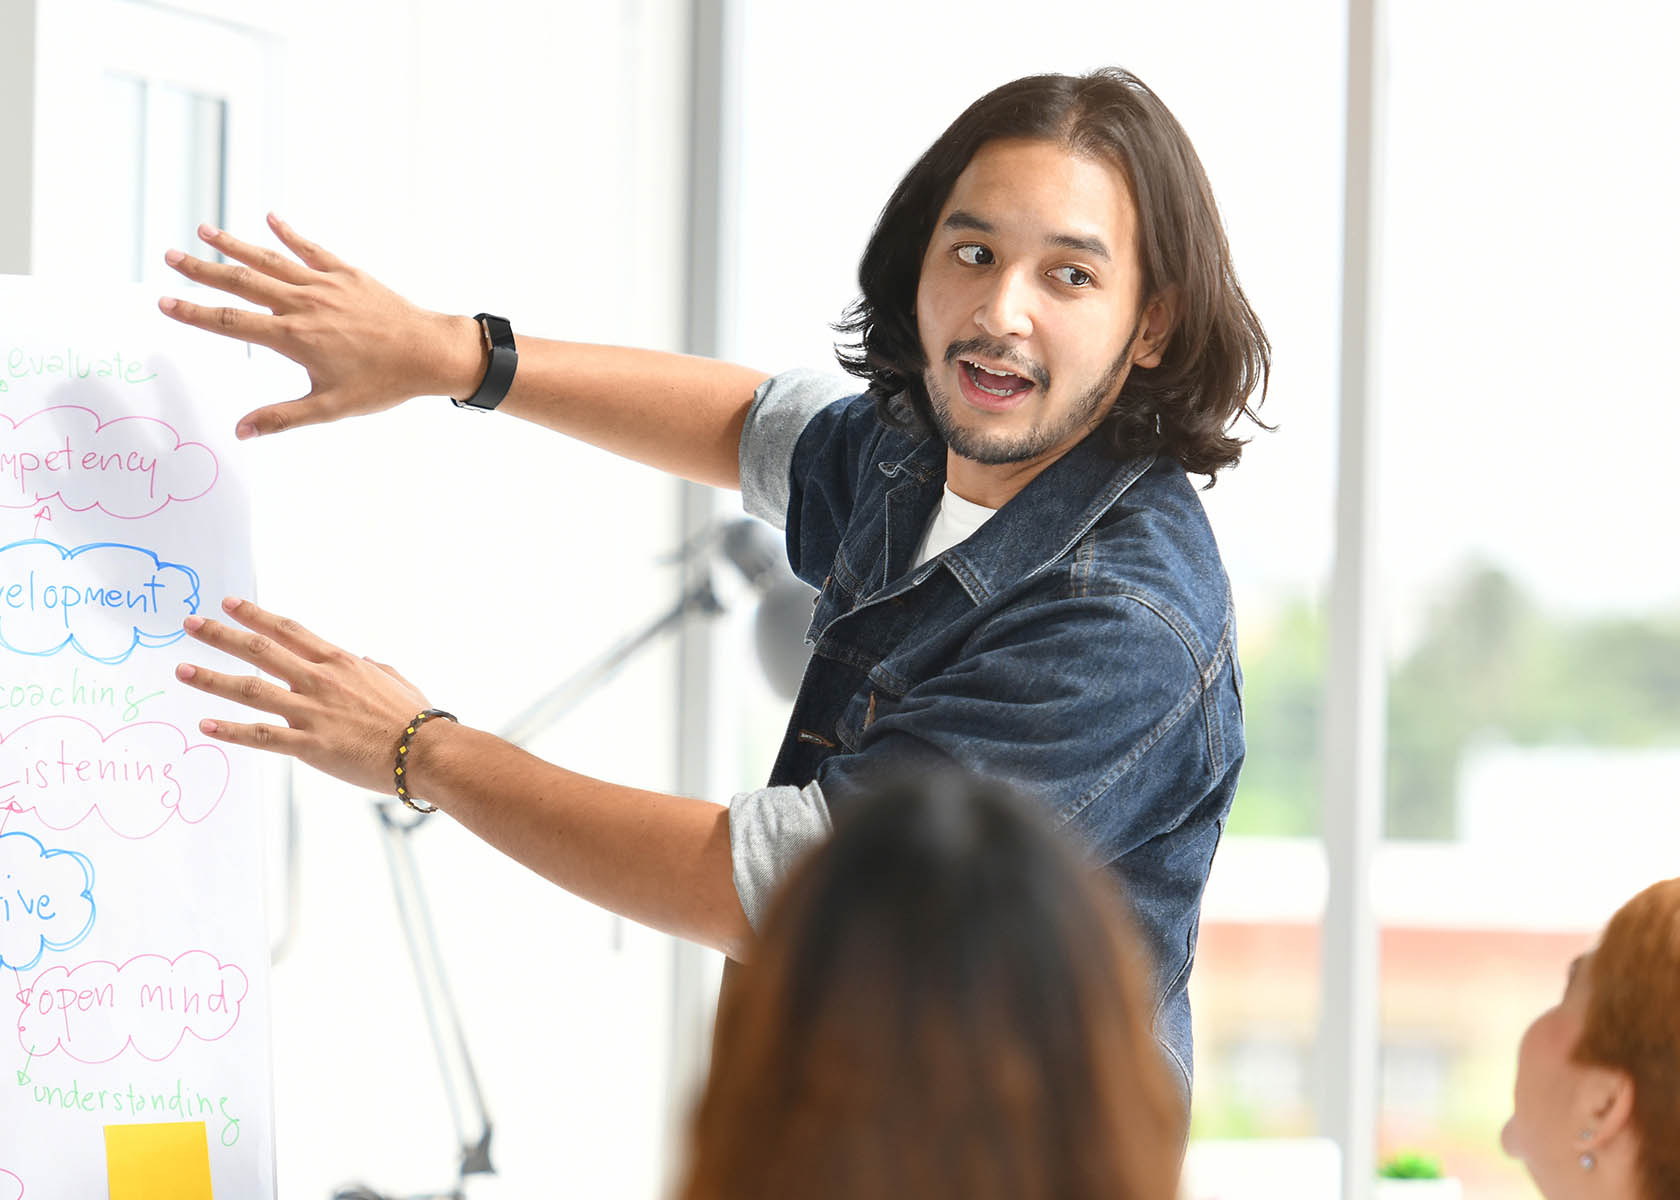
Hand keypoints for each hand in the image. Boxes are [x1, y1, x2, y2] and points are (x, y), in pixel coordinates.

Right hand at [158, 214, 483, 438]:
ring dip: (234, 244)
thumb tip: (241, 432)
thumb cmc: (384, 383)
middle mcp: (303, 304)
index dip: (194, 312)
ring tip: (204, 230)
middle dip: (202, 270)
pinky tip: (270, 217)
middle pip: (241, 282)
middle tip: (169, 256)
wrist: (430, 352)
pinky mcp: (347, 274)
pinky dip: (289, 233)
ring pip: (270, 259)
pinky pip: (311, 248)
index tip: (164, 301)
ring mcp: (325, 285)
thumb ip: (283, 417)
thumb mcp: (331, 407)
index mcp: (294, 338)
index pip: (231, 322)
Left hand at [176, 596, 433, 795]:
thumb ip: (374, 667)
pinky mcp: (310, 745)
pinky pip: (262, 736)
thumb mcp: (394, 680)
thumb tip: (365, 659)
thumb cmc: (417, 717)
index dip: (255, 615)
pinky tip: (205, 725)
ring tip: (182, 671)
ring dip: (212, 679)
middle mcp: (320, 680)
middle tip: (189, 625)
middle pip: (261, 651)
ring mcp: (312, 712)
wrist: (426, 750)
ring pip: (252, 689)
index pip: (288, 630)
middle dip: (221, 636)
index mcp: (340, 662)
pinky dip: (231, 730)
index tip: (227, 603)